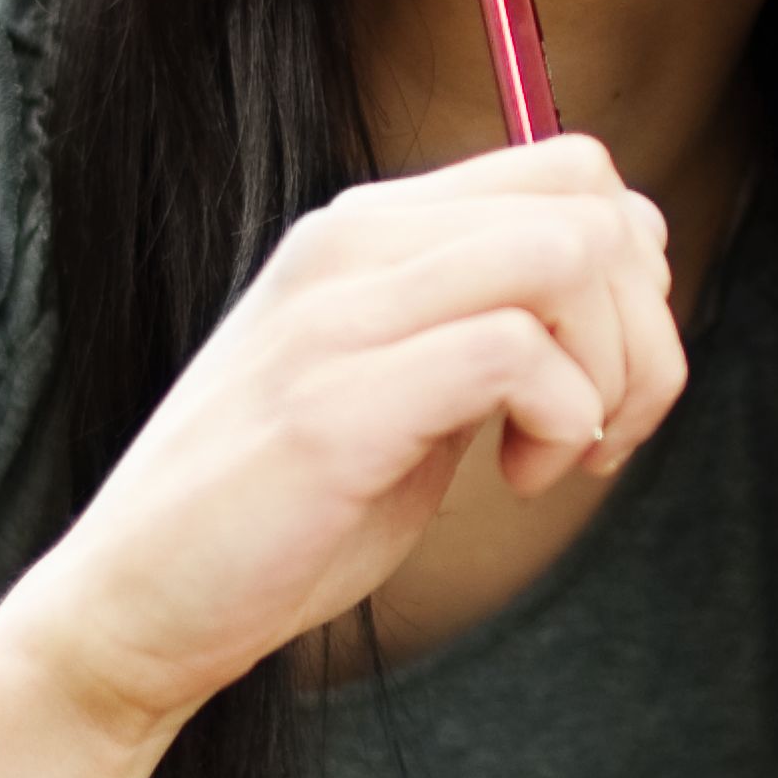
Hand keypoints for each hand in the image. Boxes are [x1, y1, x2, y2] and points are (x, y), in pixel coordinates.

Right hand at [0, 136, 682, 777]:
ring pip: (568, 256)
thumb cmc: (281, 513)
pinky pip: (517, 352)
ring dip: (609, 370)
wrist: (134, 605)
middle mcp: (351, 244)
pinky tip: (517, 480)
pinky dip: (560, 421)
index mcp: (367, 232)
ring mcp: (338, 315)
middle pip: (592, 201)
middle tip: (599, 429)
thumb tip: (621, 311)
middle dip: (644, 325)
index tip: (599, 383)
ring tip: (560, 454)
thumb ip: (482, 329)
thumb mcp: (399, 389)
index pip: (572, 172)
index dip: (633, 276)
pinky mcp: (335, 404)